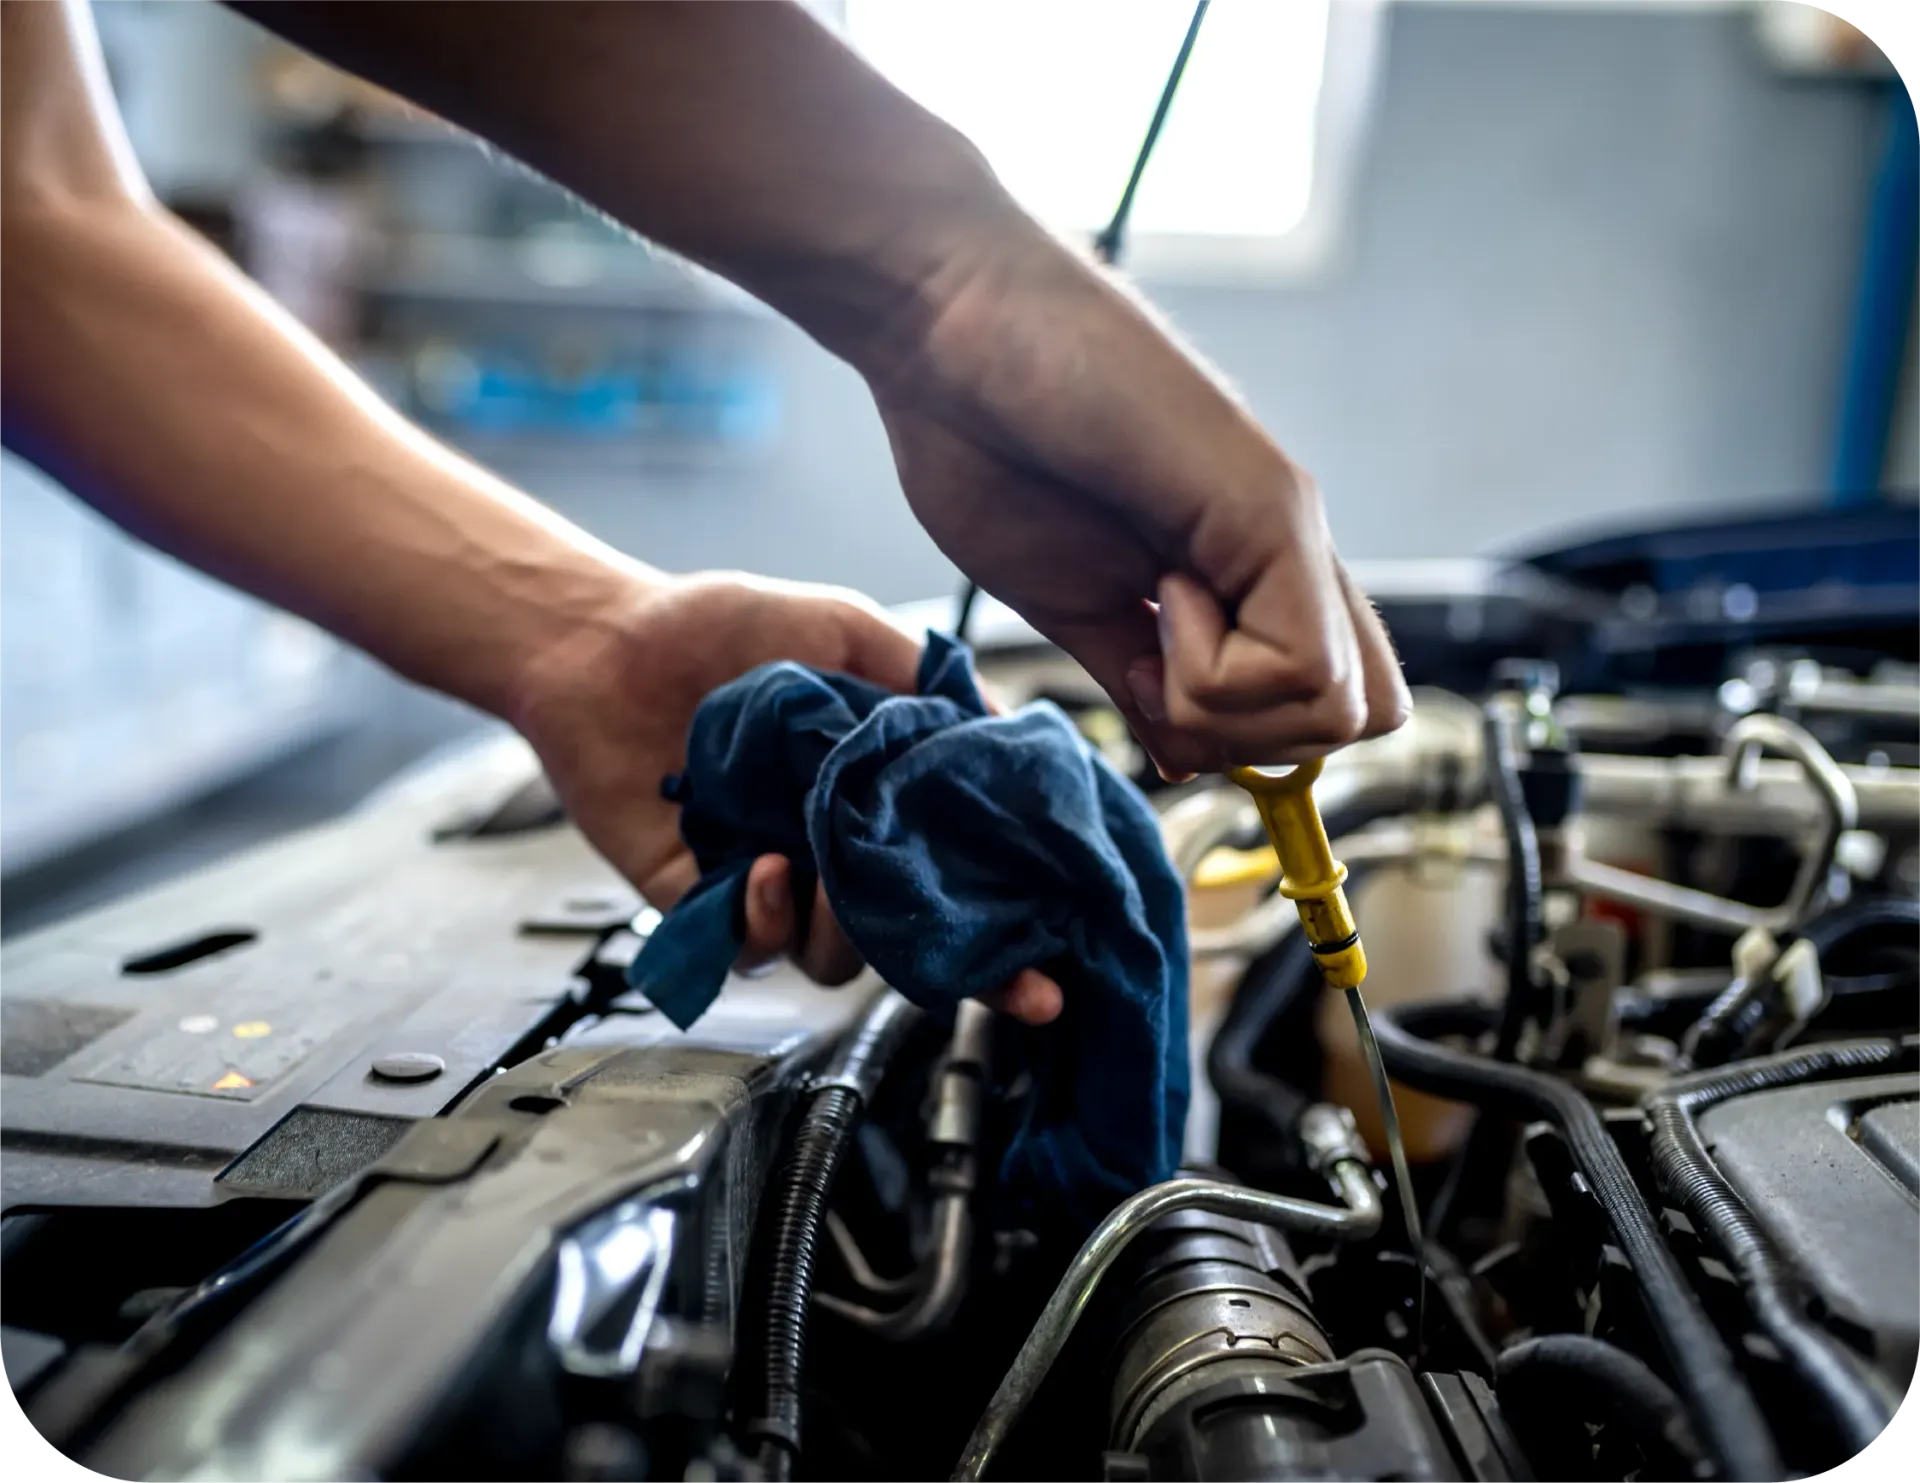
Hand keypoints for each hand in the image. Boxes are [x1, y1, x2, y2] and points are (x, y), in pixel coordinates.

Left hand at [508, 568, 1062, 1023]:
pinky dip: (765, 919)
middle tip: (944, 926)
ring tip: (821, 869)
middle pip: (909, 939)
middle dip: (943, 959)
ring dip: (843, 928)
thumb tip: (1004, 724)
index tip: (1044, 973)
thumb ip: (921, 678)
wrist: (603, 640)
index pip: (957, 880)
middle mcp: (832, 849)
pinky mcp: (700, 902)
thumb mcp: (844, 629)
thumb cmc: (717, 627)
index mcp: (878, 797)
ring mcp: (769, 881)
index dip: (1005, 934)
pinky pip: (749, 949)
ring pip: (835, 957)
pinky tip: (761, 863)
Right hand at [872, 232, 1409, 778]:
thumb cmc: (984, 435)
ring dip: (1224, 703)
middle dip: (1249, 737)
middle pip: (1357, 719)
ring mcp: (1286, 526)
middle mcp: (1283, 549)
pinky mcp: (1272, 506)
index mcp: (1238, 571)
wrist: (948, 324)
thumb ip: (1134, 677)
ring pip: (1339, 711)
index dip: (1249, 738)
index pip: (1327, 699)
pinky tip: (1157, 590)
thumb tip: (1182, 757)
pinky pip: (1301, 667)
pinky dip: (1214, 671)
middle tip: (1155, 660)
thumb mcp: (1067, 601)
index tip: (1152, 692)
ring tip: (1151, 608)